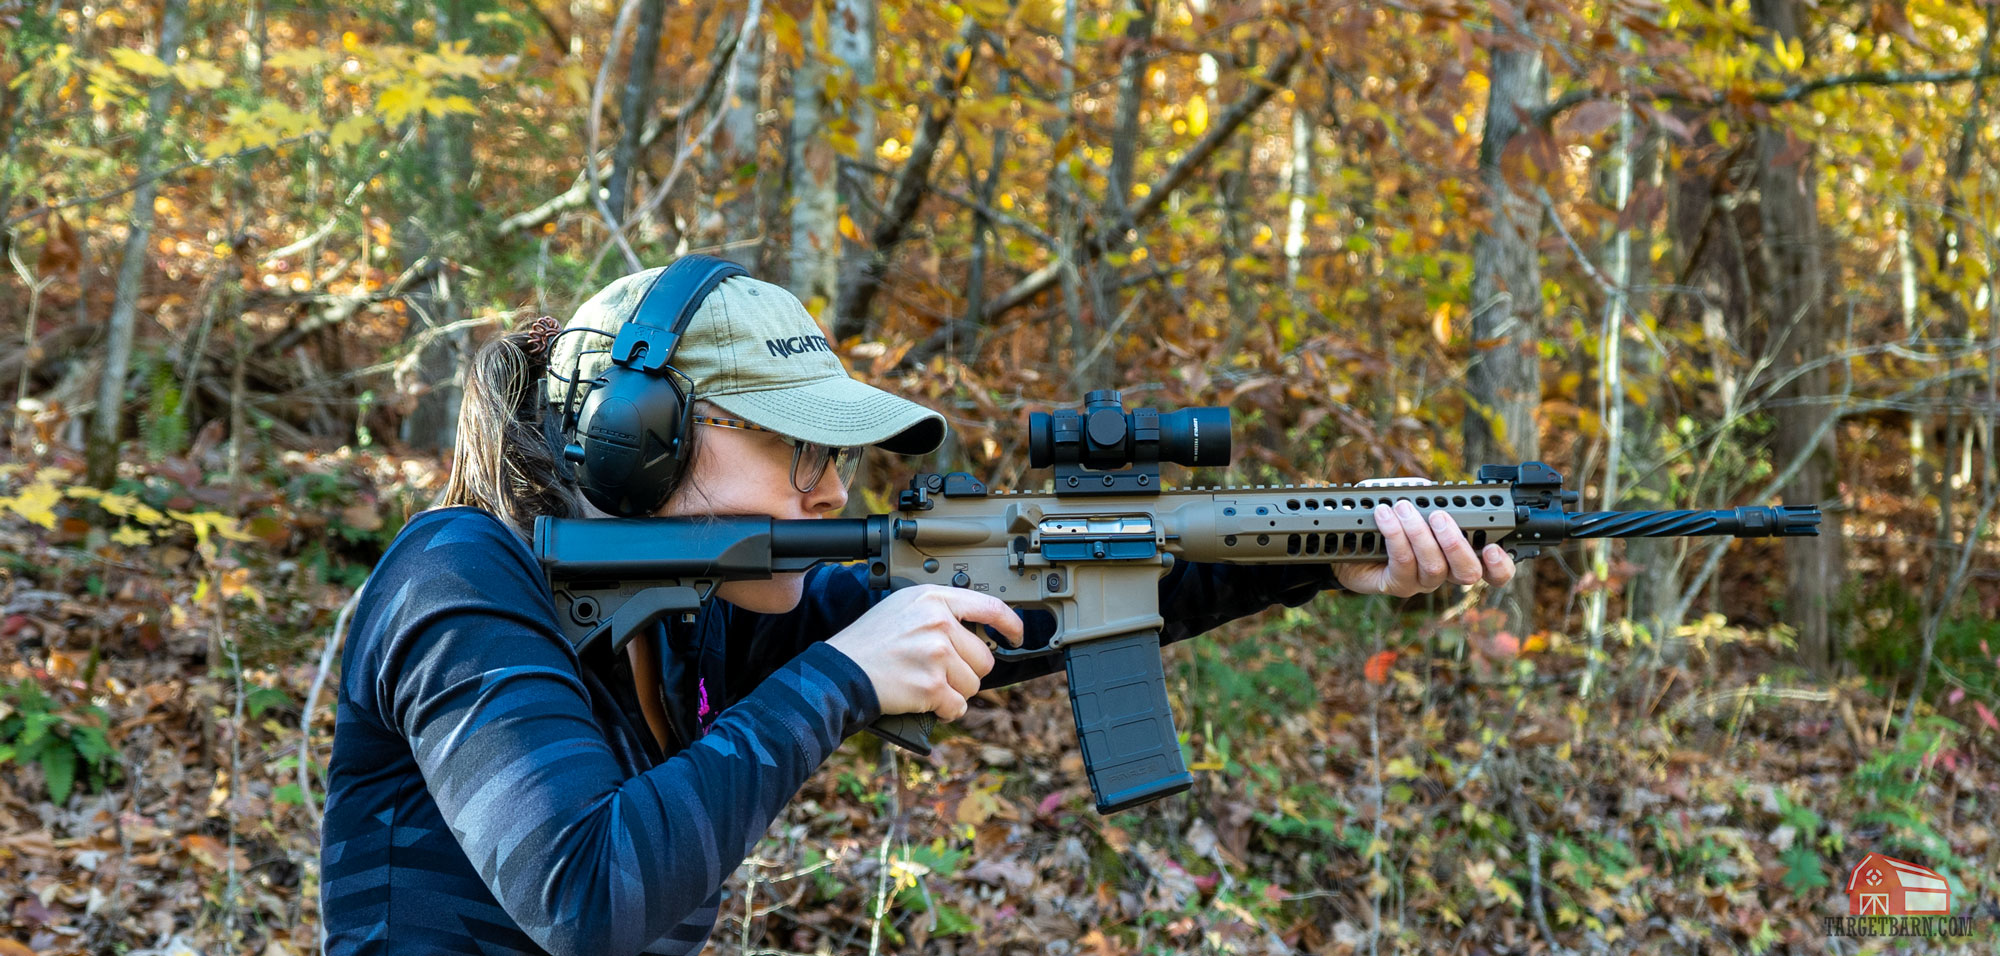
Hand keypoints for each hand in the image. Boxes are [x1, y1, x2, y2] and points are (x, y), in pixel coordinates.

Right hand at [825, 585, 1024, 721]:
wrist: (840, 671)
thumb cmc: (869, 643)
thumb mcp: (904, 608)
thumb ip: (940, 612)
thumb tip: (976, 631)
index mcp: (933, 599)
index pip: (990, 607)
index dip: (1011, 625)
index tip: (1016, 636)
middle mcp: (938, 623)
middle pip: (984, 658)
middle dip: (966, 672)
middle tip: (938, 672)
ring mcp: (936, 654)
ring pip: (973, 684)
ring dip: (954, 692)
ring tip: (925, 683)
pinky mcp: (931, 685)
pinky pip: (958, 706)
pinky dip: (945, 710)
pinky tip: (926, 702)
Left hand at [1335, 477, 1516, 596]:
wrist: (1346, 539)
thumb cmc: (1386, 517)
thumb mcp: (1408, 499)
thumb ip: (1425, 494)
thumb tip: (1432, 490)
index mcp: (1458, 553)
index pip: (1493, 571)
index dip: (1500, 566)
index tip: (1493, 547)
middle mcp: (1445, 572)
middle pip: (1467, 573)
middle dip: (1455, 543)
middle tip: (1438, 516)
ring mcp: (1421, 582)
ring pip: (1434, 567)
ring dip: (1419, 534)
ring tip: (1403, 508)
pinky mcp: (1396, 585)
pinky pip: (1402, 564)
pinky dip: (1394, 536)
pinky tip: (1384, 516)